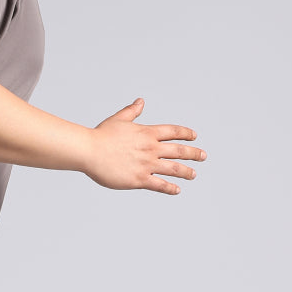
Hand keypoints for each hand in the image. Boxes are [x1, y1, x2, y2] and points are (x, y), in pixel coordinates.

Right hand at [84, 98, 205, 194]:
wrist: (89, 151)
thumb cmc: (100, 136)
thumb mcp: (119, 120)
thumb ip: (132, 111)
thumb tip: (141, 101)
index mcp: (147, 133)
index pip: (173, 132)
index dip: (185, 134)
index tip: (193, 136)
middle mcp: (151, 148)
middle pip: (179, 151)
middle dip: (194, 153)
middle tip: (203, 156)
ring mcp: (146, 164)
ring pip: (174, 168)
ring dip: (186, 172)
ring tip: (193, 174)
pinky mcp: (139, 179)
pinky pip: (160, 184)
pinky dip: (170, 188)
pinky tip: (177, 190)